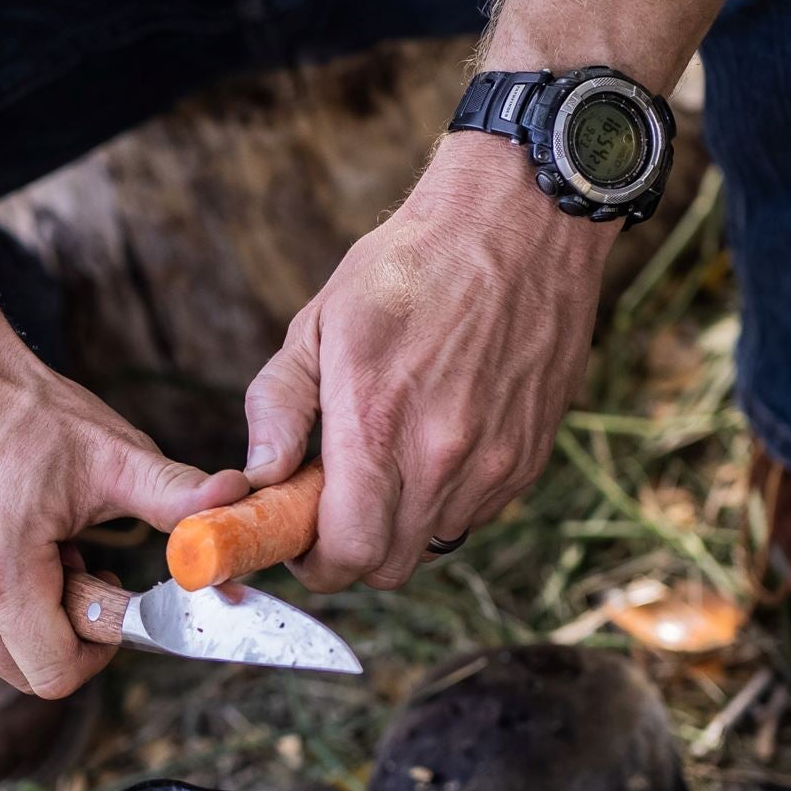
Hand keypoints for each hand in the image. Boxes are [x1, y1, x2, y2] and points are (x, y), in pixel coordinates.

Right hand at [0, 317, 244, 697]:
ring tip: (18, 539)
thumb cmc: (15, 410)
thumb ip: (176, 495)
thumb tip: (242, 502)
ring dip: (13, 613)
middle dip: (56, 626)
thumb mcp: (108, 452)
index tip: (102, 588)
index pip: (57, 674)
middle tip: (65, 557)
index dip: (95, 645)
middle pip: (22, 669)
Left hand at [243, 133, 614, 590]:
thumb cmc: (408, 267)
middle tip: (331, 509)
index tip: (298, 539)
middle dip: (350, 552)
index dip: (314, 562)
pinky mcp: (531, 456)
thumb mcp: (317, 323)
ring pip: (433, 545)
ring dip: (398, 528)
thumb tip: (259, 474)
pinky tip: (428, 450)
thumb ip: (278, 405)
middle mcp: (443, 455)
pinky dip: (444, 503)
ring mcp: (496, 460)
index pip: (347, 551)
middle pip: (389, 566)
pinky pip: (476, 515)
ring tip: (382, 468)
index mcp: (377, 423)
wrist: (518, 224)